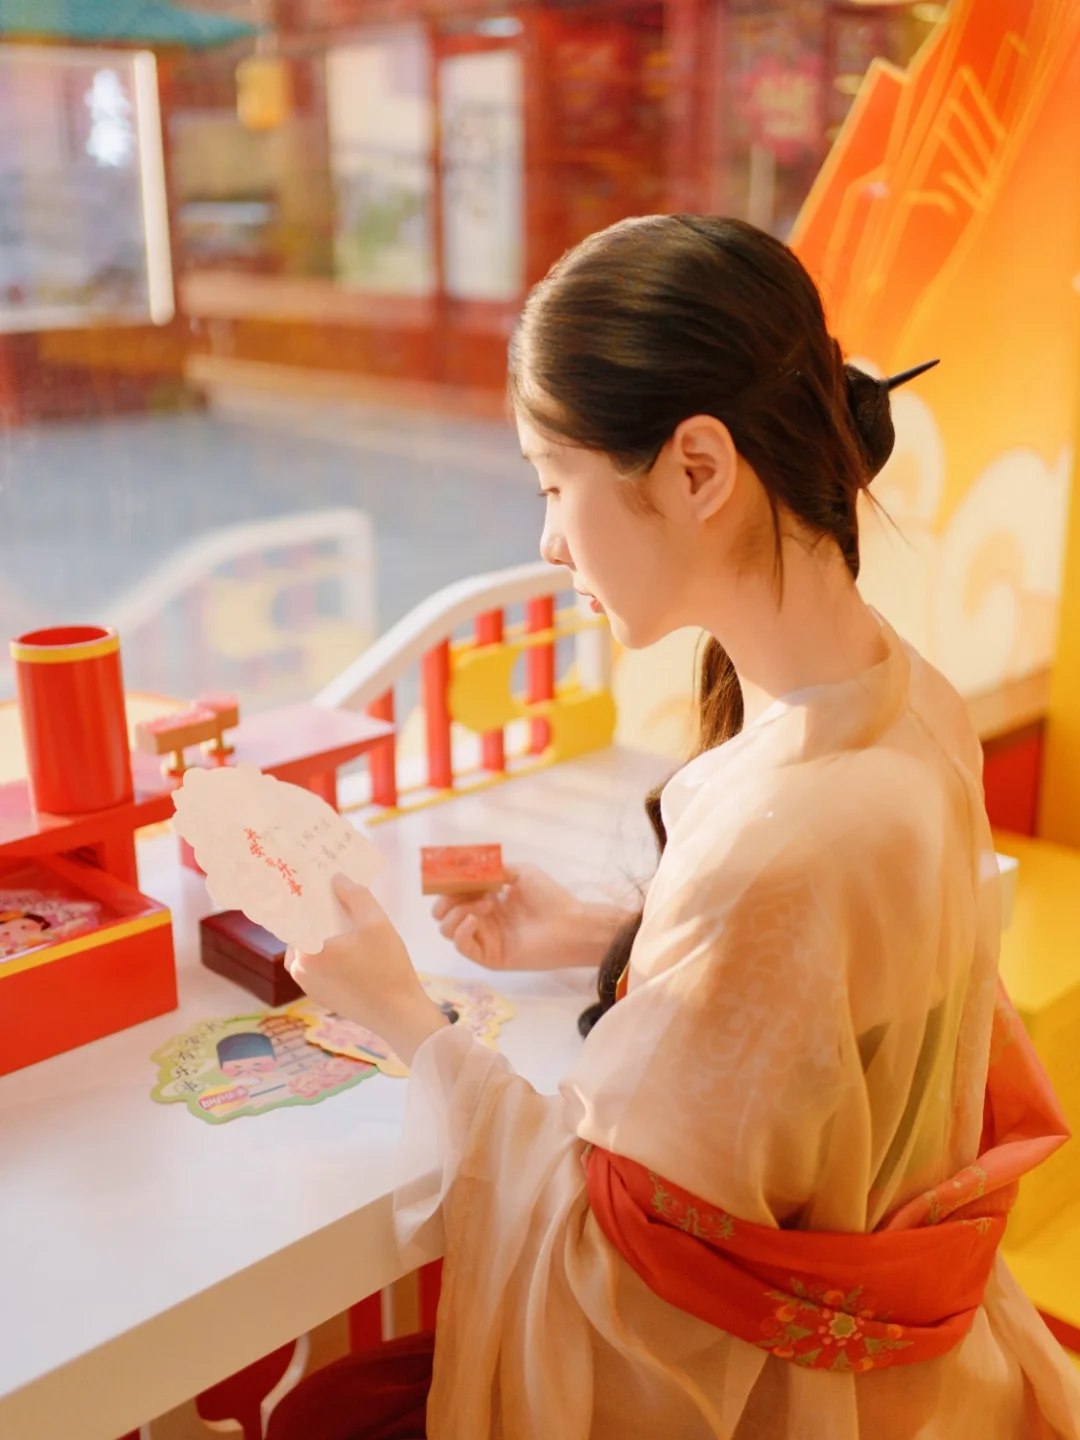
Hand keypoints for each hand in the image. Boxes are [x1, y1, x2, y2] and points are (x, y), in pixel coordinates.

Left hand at [287, 876, 448, 1066]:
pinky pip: (317, 963)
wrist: (399, 1015)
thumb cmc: (388, 968)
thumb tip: (337, 879)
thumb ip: (356, 896)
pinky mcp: (319, 995)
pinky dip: (327, 949)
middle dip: (315, 910)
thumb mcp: (377, 923)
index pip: (294, 912)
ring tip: (344, 915)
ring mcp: (308, 985)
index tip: (308, 876)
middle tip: (332, 891)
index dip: (301, 892)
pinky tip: (349, 942)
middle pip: (301, 928)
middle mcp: (299, 969)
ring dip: (322, 931)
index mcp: (307, 950)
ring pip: (309, 946)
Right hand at [433, 863, 630, 971]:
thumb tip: (469, 866)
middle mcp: (483, 920)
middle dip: (446, 899)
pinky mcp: (488, 956)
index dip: (448, 885)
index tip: (447, 874)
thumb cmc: (550, 898)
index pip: (455, 894)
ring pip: (448, 929)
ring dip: (458, 911)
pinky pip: (462, 946)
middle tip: (458, 890)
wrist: (570, 924)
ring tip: (487, 903)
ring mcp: (484, 939)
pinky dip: (461, 930)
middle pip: (445, 913)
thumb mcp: (521, 873)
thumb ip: (494, 870)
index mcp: (488, 901)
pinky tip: (474, 918)